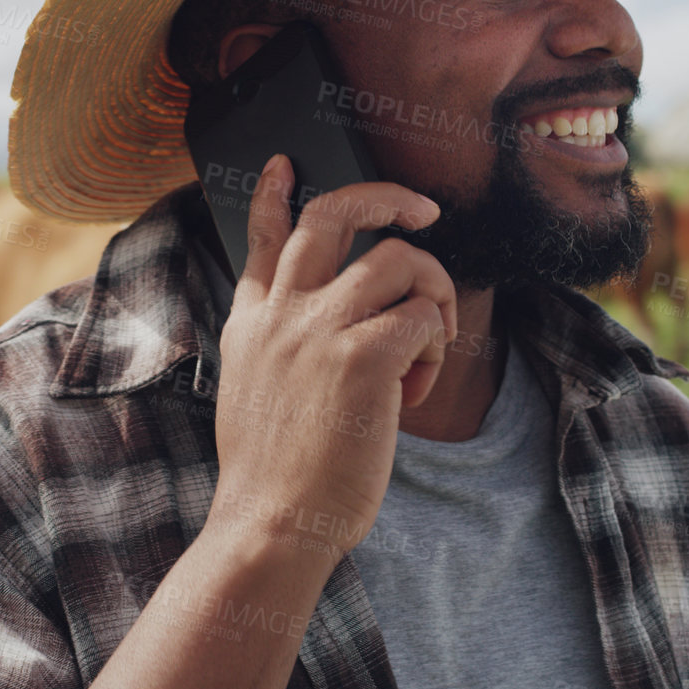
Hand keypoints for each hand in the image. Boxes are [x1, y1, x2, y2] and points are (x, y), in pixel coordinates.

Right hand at [207, 154, 455, 566]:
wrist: (271, 524)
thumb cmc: (274, 477)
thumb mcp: (252, 393)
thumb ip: (277, 349)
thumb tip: (325, 334)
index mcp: (253, 322)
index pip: (261, 237)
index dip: (273, 193)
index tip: (284, 163)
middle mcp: (283, 313)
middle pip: (333, 214)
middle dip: (387, 197)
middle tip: (426, 212)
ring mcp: (320, 330)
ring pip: (399, 259)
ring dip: (433, 295)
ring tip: (428, 348)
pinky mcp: (362, 358)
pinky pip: (423, 317)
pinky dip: (437, 347)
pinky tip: (418, 390)